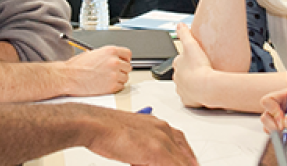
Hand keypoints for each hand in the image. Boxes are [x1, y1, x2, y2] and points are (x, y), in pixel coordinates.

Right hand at [63, 46, 132, 95]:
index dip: (125, 59)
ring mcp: (114, 74)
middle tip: (113, 73)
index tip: (123, 62)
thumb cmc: (77, 66)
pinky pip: (120, 87)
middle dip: (121, 70)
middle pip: (128, 67)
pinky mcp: (112, 86)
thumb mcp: (93, 53)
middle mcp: (115, 61)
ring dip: (119, 79)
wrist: (69, 77)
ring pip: (125, 78)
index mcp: (110, 51)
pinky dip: (115, 87)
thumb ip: (107, 56)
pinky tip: (105, 85)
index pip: (127, 54)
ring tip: (107, 79)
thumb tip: (116, 59)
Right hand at [79, 106, 198, 164]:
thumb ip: (144, 146)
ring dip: (180, 165)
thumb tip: (144, 158)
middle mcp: (162, 130)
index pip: (180, 142)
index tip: (191, 163)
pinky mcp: (157, 152)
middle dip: (188, 163)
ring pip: (180, 161)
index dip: (187, 156)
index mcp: (158, 124)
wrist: (95, 124)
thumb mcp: (132, 135)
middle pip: (184, 152)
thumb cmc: (107, 129)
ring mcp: (161, 141)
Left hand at [172, 24, 217, 107]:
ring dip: (192, 84)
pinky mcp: (188, 100)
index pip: (180, 60)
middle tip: (201, 70)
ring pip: (185, 86)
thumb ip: (185, 34)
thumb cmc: (199, 67)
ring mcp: (182, 90)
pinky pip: (190, 98)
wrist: (206, 87)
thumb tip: (179, 25)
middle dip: (190, 72)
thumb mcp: (192, 45)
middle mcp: (177, 78)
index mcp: (177, 64)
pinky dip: (195, 96)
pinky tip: (202, 92)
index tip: (196, 59)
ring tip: (203, 81)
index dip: (188, 59)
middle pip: (183, 73)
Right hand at [259, 89, 286, 142]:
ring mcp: (286, 121)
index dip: (272, 109)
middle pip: (266, 115)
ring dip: (280, 132)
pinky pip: (280, 137)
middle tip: (285, 128)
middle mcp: (284, 108)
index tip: (281, 117)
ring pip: (271, 128)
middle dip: (273, 124)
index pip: (269, 100)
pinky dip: (286, 138)